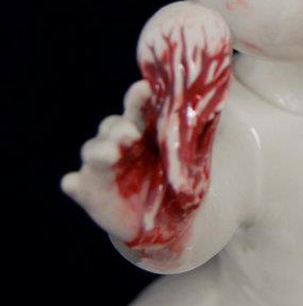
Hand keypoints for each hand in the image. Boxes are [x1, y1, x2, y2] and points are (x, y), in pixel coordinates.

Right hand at [62, 2, 231, 257]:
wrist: (167, 220)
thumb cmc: (177, 179)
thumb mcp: (192, 153)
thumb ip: (201, 125)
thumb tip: (226, 85)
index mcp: (143, 128)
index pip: (136, 106)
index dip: (138, 97)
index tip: (147, 88)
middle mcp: (118, 143)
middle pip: (111, 125)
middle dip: (119, 126)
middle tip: (131, 133)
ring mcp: (102, 167)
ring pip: (91, 150)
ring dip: (100, 150)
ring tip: (114, 153)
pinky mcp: (90, 192)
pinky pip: (75, 184)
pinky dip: (73, 183)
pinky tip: (73, 182)